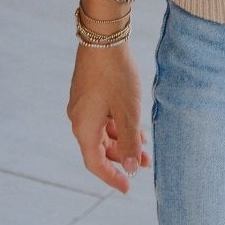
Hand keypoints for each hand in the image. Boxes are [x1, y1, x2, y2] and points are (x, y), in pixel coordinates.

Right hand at [66, 42, 151, 194]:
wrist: (103, 37)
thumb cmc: (116, 74)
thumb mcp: (128, 110)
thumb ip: (131, 141)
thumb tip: (133, 167)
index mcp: (84, 127)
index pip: (95, 163)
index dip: (111, 177)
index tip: (128, 187)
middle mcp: (78, 118)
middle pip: (99, 148)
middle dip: (123, 157)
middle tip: (146, 164)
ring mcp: (82, 105)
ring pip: (102, 132)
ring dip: (123, 140)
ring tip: (146, 142)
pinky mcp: (87, 92)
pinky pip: (102, 118)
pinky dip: (118, 124)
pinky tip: (135, 123)